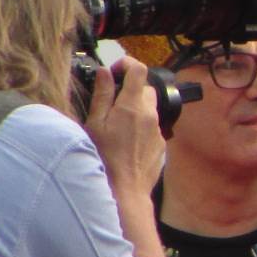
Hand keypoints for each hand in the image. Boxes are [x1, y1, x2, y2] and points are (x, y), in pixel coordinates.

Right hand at [85, 57, 164, 197]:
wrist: (125, 191)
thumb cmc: (105, 159)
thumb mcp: (95, 124)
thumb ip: (102, 95)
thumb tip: (105, 72)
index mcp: (132, 106)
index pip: (139, 70)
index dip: (127, 64)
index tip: (115, 71)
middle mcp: (150, 115)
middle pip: (146, 89)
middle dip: (131, 90)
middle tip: (113, 103)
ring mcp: (158, 131)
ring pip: (149, 110)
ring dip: (136, 111)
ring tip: (118, 128)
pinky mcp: (160, 145)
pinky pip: (152, 128)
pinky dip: (141, 128)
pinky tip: (126, 143)